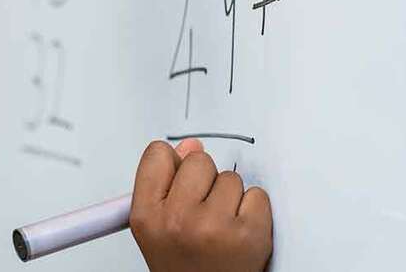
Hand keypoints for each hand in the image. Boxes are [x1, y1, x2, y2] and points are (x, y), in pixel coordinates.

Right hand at [129, 139, 272, 271]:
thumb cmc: (185, 268)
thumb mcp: (158, 228)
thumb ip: (166, 184)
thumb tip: (191, 146)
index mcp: (147, 216)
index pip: (158, 154)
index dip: (173, 164)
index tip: (179, 179)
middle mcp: (177, 220)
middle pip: (199, 160)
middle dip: (205, 181)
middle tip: (203, 213)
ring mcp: (214, 226)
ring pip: (230, 178)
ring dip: (231, 198)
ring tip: (222, 227)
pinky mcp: (248, 233)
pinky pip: (258, 195)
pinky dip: (254, 211)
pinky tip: (240, 232)